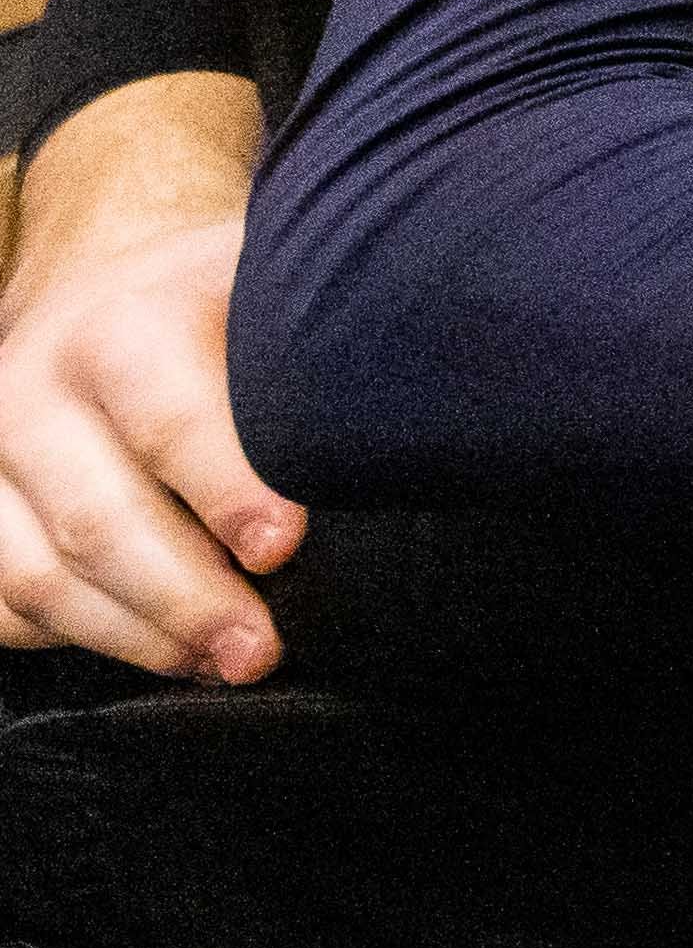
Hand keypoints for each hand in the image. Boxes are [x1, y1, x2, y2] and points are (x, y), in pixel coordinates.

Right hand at [0, 76, 288, 677]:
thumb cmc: (228, 305)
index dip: (227, 489)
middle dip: (186, 597)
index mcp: (122, 323)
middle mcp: (35, 386)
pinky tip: (160, 653)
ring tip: (224, 664)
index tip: (283, 548)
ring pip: (37, 576)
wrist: (113, 283)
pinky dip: (72, 640)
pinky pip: (0, 603)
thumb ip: (317, 356)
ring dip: (135, 636)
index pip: (168, 418)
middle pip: (97, 520)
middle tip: (262, 650)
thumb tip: (398, 440)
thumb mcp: (274, 293)